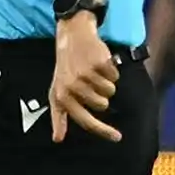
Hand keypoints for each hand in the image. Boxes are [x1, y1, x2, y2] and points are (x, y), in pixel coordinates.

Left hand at [50, 14, 121, 142]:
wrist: (72, 35)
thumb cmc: (65, 68)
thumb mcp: (57, 91)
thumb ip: (58, 116)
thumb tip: (57, 139)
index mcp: (62, 95)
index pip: (85, 120)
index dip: (102, 131)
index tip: (117, 137)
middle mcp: (73, 86)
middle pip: (102, 105)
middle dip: (100, 95)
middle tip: (90, 81)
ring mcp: (86, 73)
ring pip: (110, 91)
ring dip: (106, 82)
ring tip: (93, 71)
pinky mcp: (99, 62)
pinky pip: (115, 77)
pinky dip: (111, 70)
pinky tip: (100, 62)